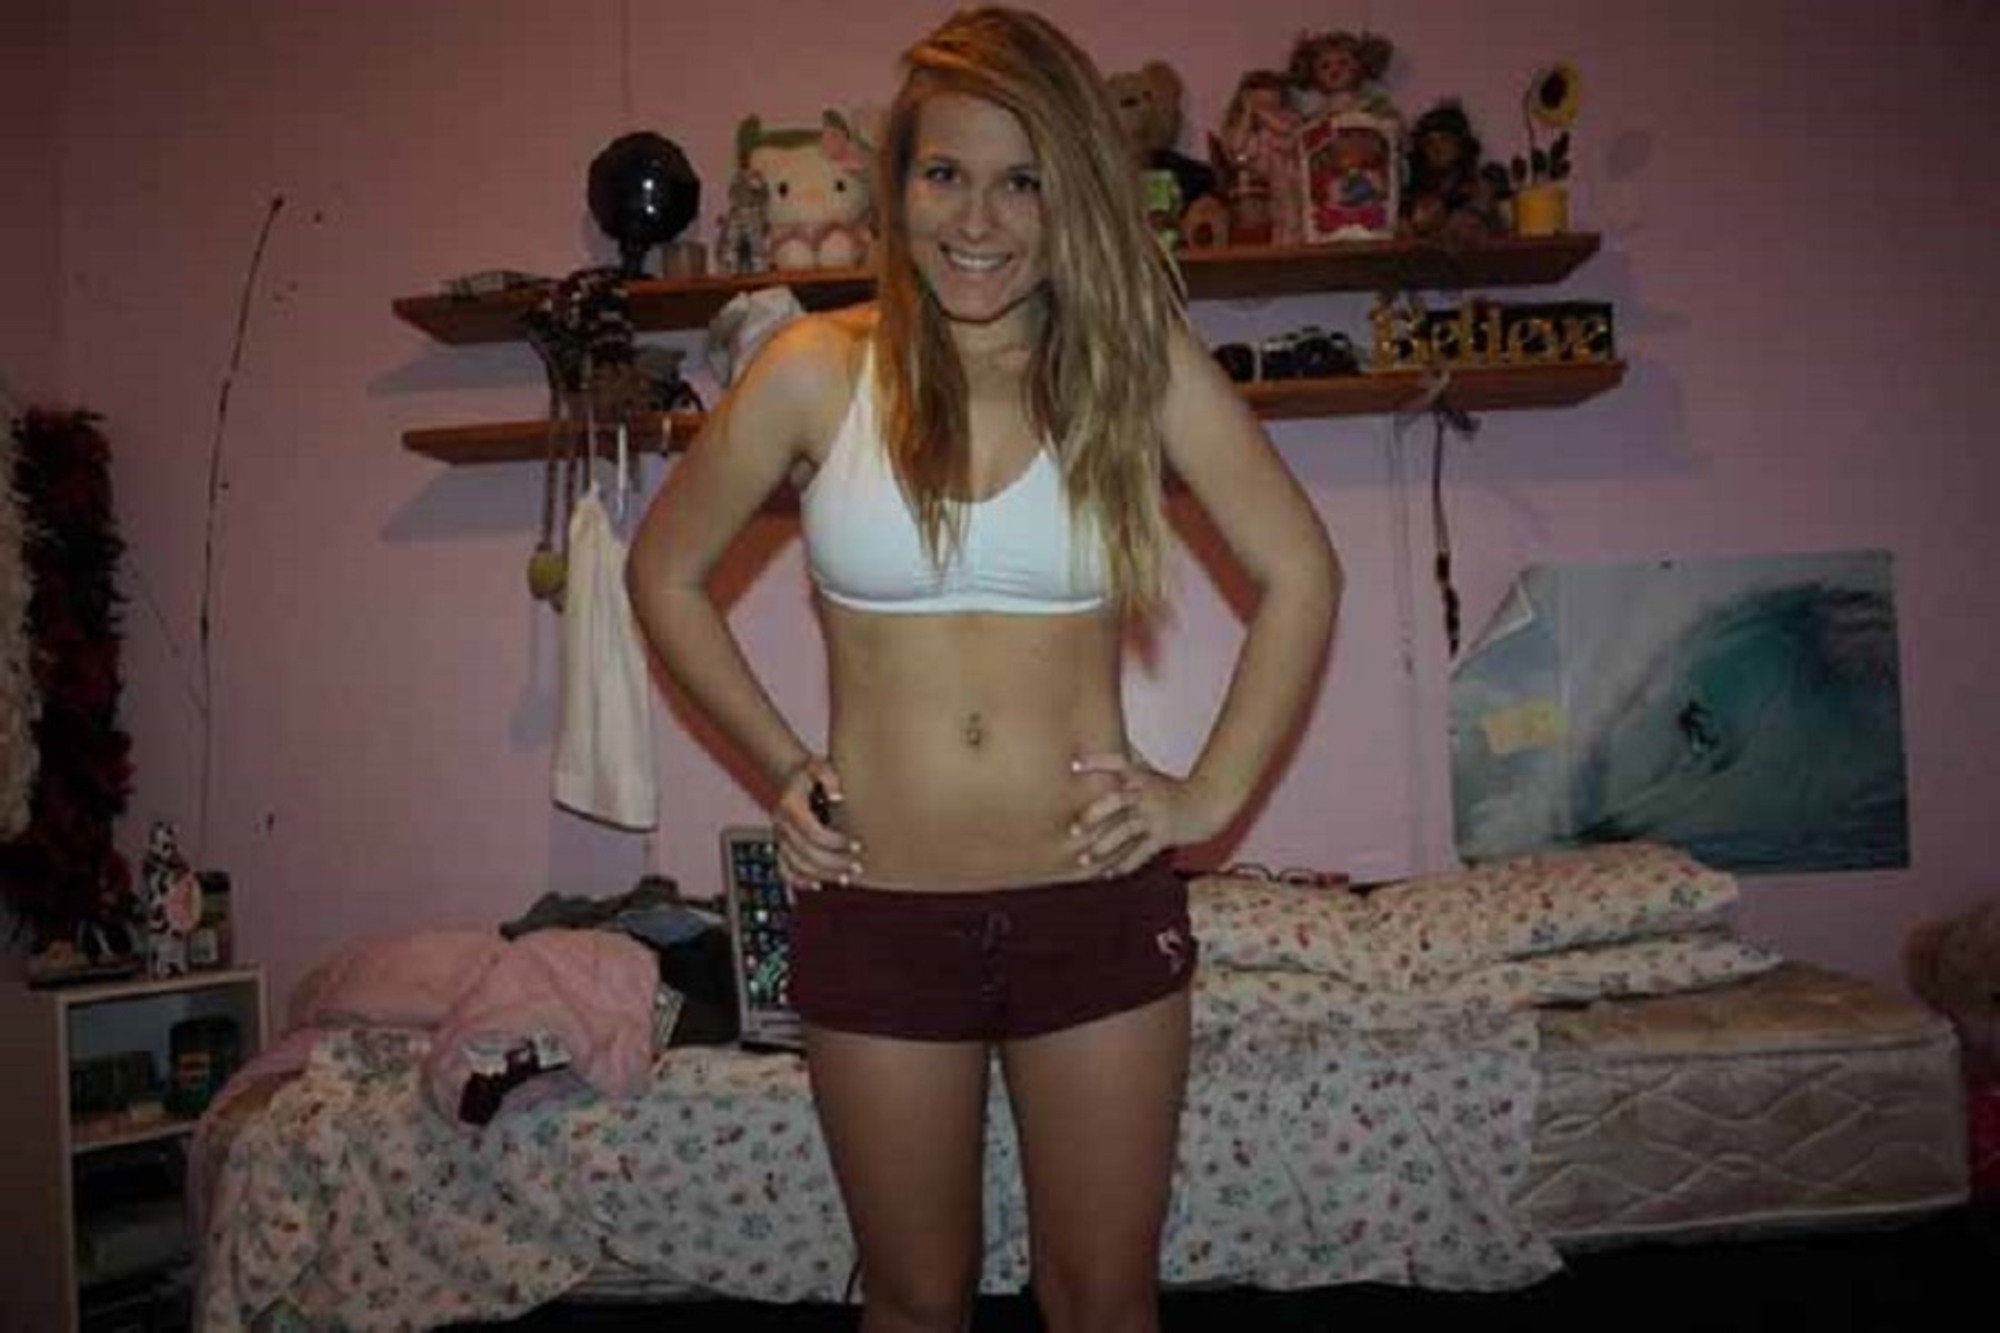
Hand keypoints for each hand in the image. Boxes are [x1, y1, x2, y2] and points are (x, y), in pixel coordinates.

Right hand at [775, 757, 861, 890]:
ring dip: (822, 875)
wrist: (787, 777)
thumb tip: (838, 797)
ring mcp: (779, 839)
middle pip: (806, 854)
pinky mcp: (780, 847)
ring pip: (797, 867)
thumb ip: (828, 777)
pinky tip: (817, 885)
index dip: (836, 843)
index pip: (813, 833)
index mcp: (790, 807)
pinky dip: (799, 881)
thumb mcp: (818, 765)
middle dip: (834, 864)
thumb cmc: (806, 773)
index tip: (857, 846)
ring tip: (845, 878)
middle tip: (857, 866)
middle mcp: (781, 825)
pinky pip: (785, 871)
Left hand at [1067, 752, 1195, 877]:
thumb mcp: (1150, 771)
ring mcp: (1155, 816)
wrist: (1207, 803)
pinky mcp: (1164, 836)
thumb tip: (1102, 751)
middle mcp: (1146, 794)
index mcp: (1141, 776)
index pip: (1117, 764)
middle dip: (1095, 814)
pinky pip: (1141, 853)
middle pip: (1117, 800)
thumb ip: (1128, 761)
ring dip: (1104, 846)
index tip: (1074, 766)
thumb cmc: (1174, 789)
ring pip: (1126, 830)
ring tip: (1085, 859)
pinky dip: (1124, 865)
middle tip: (1074, 829)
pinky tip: (1109, 874)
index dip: (1096, 762)